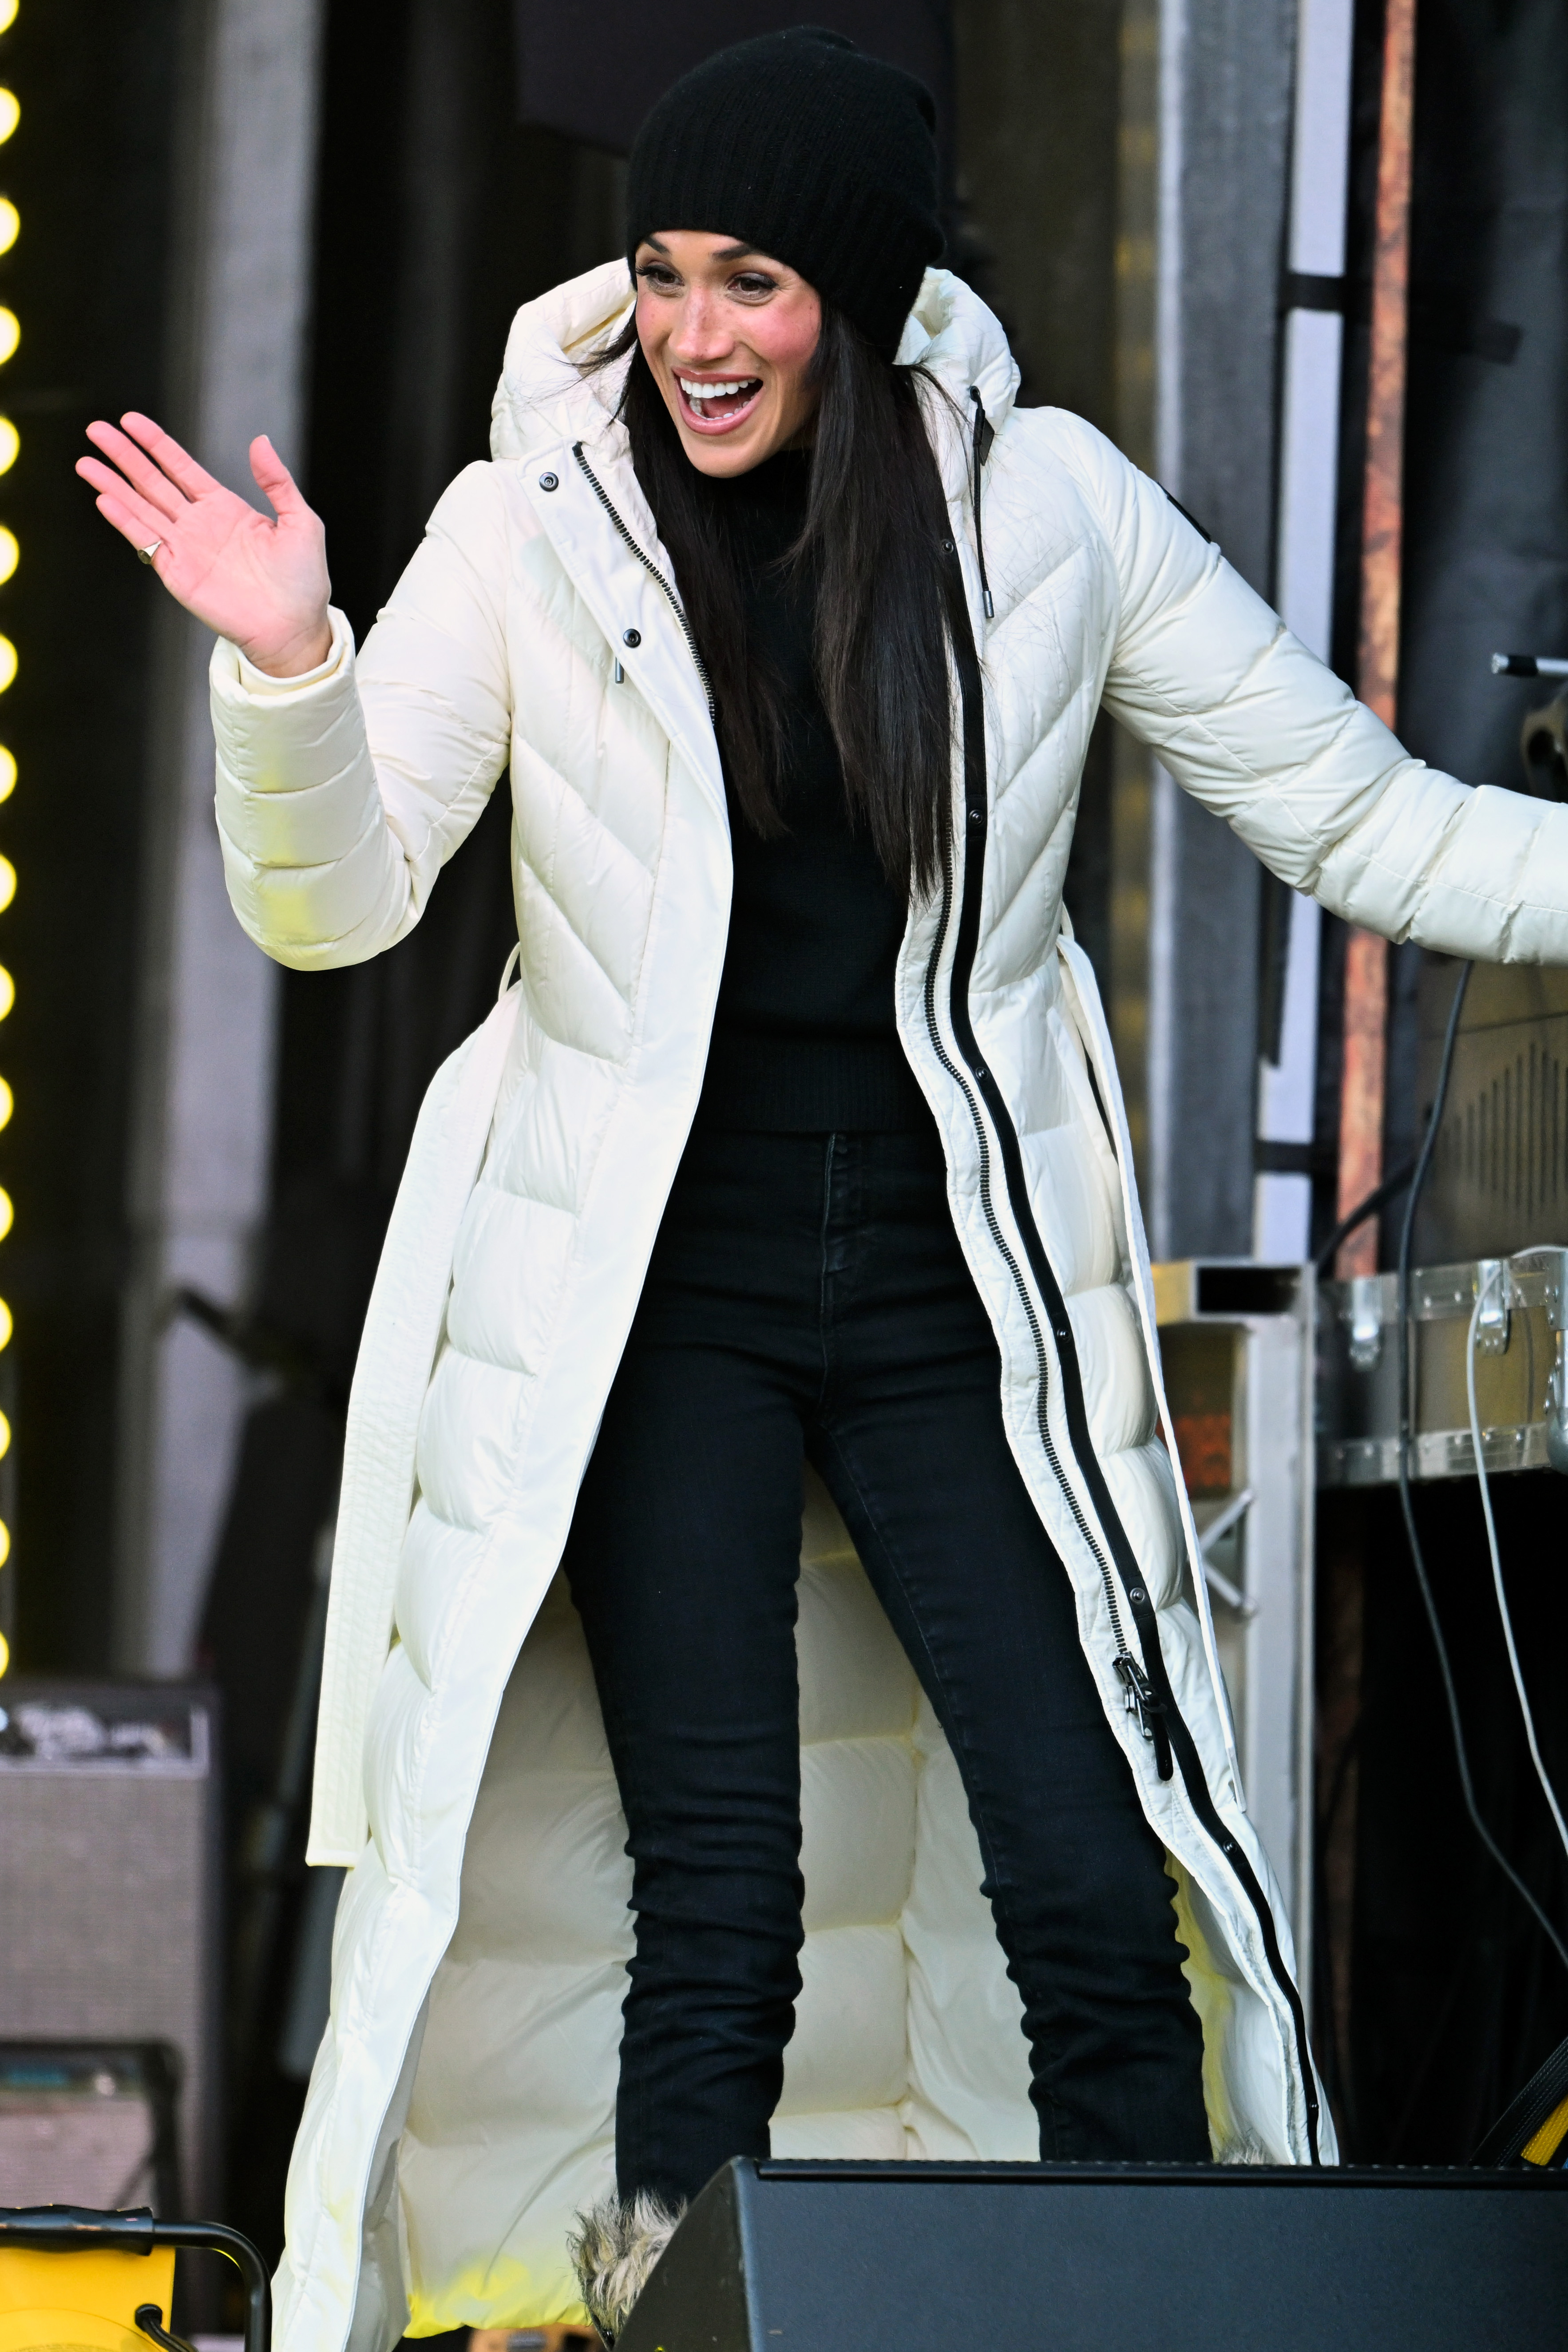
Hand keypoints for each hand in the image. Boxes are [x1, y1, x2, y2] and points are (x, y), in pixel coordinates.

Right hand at [76, 414, 332, 676]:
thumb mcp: (301, 522)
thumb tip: (261, 442)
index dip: (156, 443)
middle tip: (97, 430)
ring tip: (86, 462)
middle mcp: (199, 525)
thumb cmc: (304, 581)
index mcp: (224, 508)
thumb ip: (278, 482)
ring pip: (141, 508)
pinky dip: (126, 522)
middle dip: (124, 456)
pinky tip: (106, 500)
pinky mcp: (178, 574)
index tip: (131, 420)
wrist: (295, 627)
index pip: (181, 467)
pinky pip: (147, 543)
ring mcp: (185, 549)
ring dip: (113, 485)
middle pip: (152, 482)